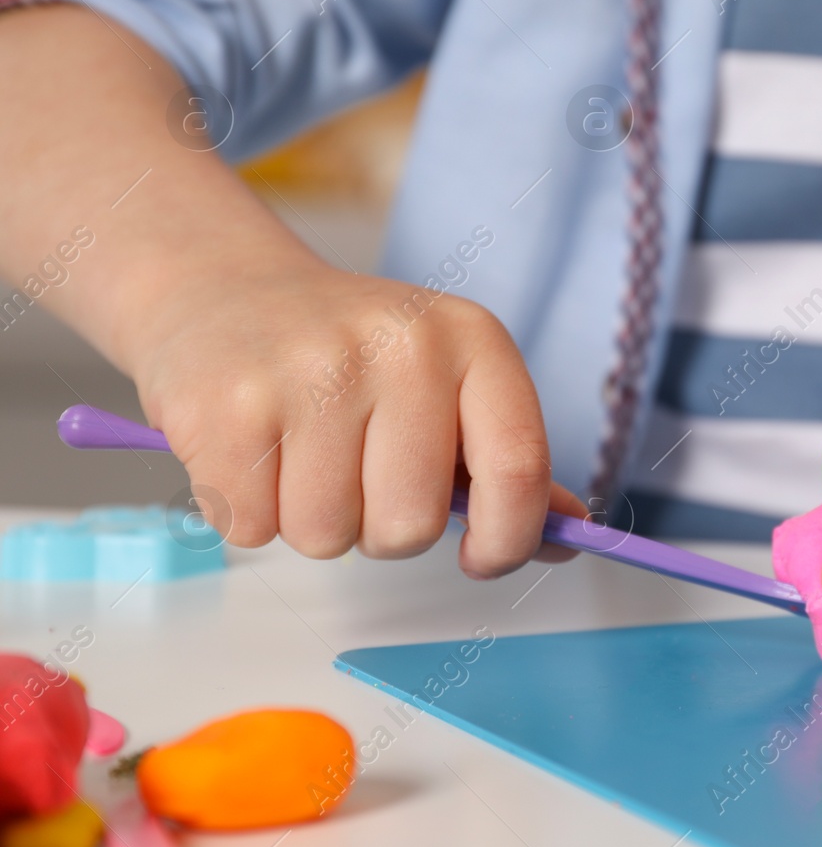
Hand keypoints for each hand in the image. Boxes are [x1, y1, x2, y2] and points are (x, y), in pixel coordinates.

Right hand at [131, 256, 582, 577]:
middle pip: (412, 525)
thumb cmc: (355, 357)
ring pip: (328, 537)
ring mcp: (309, 371)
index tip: (483, 557)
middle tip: (358, 473)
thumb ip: (506, 461)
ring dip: (313, 523)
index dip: (509, 538)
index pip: (520, 467)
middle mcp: (400, 345)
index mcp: (472, 338)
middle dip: (383, 529)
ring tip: (302, 455)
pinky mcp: (225, 406)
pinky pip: (253, 529)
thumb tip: (571, 535)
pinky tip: (253, 451)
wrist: (227, 290)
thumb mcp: (447, 381)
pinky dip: (250, 513)